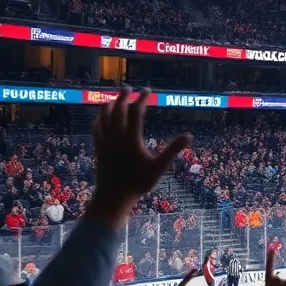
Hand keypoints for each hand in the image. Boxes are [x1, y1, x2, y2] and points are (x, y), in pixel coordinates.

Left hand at [87, 89, 190, 227]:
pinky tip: (100, 118)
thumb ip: (173, 149)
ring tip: (114, 99)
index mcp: (132, 139)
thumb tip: (189, 135)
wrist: (113, 197)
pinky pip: (96, 129)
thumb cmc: (138, 183)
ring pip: (104, 118)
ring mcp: (105, 142)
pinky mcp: (98, 149)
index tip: (147, 90)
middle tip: (129, 88)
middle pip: (118, 111)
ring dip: (109, 105)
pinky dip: (99, 120)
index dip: (142, 99)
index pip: (136, 113)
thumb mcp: (159, 167)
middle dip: (123, 97)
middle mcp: (116, 137)